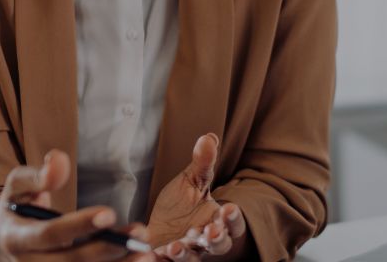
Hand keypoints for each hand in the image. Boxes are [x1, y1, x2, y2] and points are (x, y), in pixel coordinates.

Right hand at [0, 150, 155, 261]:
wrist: (4, 240)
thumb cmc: (18, 205)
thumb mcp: (17, 185)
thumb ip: (38, 175)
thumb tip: (60, 160)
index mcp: (17, 239)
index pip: (50, 234)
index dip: (79, 225)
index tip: (109, 213)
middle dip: (107, 249)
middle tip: (140, 233)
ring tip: (146, 253)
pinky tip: (138, 261)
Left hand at [147, 134, 249, 260]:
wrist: (162, 227)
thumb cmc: (183, 206)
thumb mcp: (192, 182)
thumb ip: (202, 164)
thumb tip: (208, 137)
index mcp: (219, 221)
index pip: (234, 223)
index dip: (233, 218)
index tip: (230, 208)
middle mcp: (208, 242)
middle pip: (219, 246)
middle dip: (216, 239)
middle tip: (210, 232)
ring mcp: (190, 254)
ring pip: (193, 259)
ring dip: (186, 255)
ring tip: (176, 247)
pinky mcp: (168, 261)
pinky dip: (161, 261)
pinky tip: (152, 255)